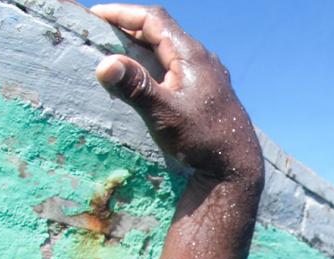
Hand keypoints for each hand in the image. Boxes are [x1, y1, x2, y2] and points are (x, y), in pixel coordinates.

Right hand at [92, 4, 261, 181]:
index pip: (154, 19)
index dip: (123, 13)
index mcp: (192, 55)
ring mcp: (208, 74)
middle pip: (161, 31)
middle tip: (101, 32)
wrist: (237, 168)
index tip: (96, 15)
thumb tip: (105, 64)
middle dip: (129, 28)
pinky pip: (176, 66)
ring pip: (170, 49)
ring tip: (116, 52)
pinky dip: (155, 64)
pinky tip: (144, 79)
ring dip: (142, 47)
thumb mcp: (166, 115)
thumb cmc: (203, 140)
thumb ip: (136, 88)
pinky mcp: (208, 90)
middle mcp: (202, 59)